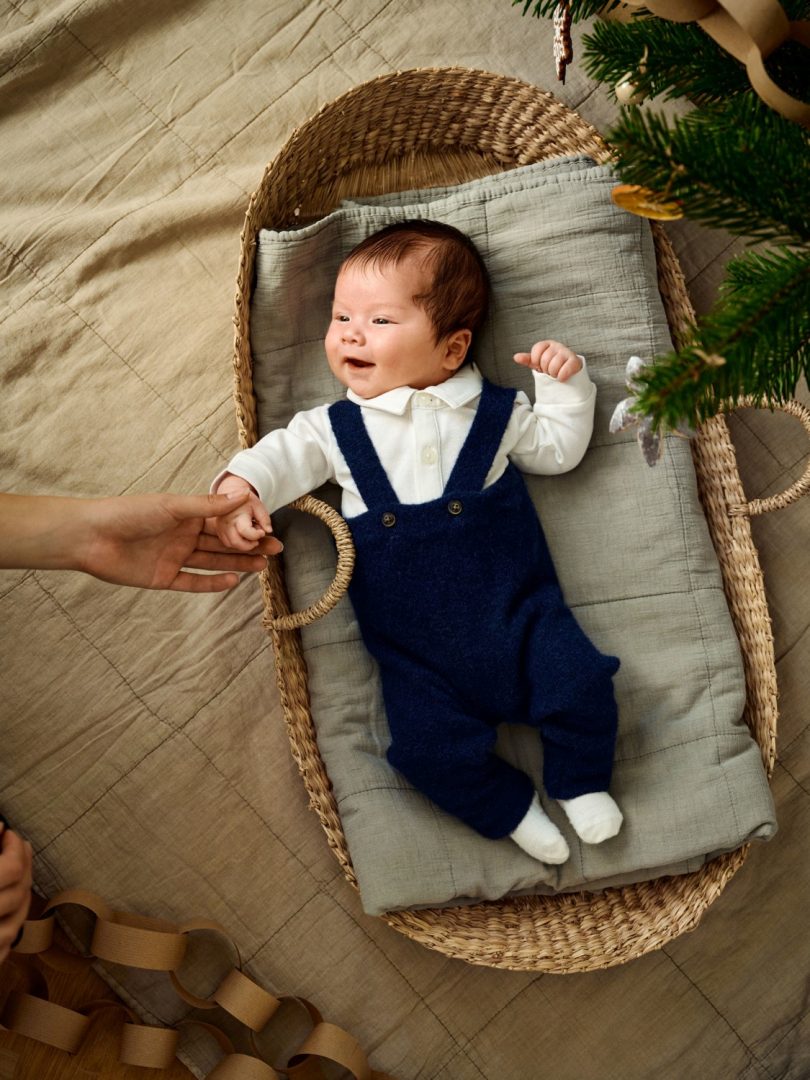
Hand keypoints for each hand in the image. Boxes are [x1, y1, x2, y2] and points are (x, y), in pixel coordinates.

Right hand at [0, 825, 31, 961]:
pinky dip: (11, 927)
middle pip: (18, 894)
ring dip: (21, 896)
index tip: (9, 834)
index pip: (10, 871)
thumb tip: (0, 826)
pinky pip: (5, 948)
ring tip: (17, 874)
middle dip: (23, 866)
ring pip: (16, 924)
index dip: (15, 848)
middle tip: (18, 847)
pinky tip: (8, 910)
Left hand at [79, 491, 280, 590]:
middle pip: (222, 542)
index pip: (223, 520)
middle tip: (275, 549)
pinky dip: (213, 582)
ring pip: (213, 561)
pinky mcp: (164, 578)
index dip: (247, 524)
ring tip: (263, 565)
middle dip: (249, 545)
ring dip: (238, 563)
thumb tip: (243, 494)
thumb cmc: (128, 513)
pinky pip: (193, 581)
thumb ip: (208, 505)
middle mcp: (183, 535)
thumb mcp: (173, 506)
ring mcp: (174, 557)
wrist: (91, 537)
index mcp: (186, 514)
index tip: (270, 527)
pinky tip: (234, 581)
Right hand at [212, 476, 273, 552]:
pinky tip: (243, 537)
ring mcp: (220, 528)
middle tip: (257, 540)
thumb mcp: (258, 506)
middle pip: (235, 542)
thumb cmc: (246, 501)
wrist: (231, 494)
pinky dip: (236, 543)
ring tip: (250, 536)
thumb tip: (268, 530)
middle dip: (249, 545)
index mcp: (236, 515)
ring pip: (230, 544)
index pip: (245, 531)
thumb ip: (264, 518)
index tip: (262, 532)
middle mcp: (226, 522)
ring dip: (243, 544)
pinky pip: (226, 543)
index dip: (256, 535)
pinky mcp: (218, 531)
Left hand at [514, 340, 582, 381]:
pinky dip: (561, 377)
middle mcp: (557, 345)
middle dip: (546, 370)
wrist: (569, 372)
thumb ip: (527, 359)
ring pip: (553, 367)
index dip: (536, 362)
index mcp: (547, 344)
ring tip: (556, 373)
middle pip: (544, 360)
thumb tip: (516, 357)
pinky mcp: (575, 361)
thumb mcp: (538, 362)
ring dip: (553, 374)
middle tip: (550, 371)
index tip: (540, 365)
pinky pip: (563, 371)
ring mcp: (567, 352)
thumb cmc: (552, 366)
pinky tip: (562, 377)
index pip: (536, 351)